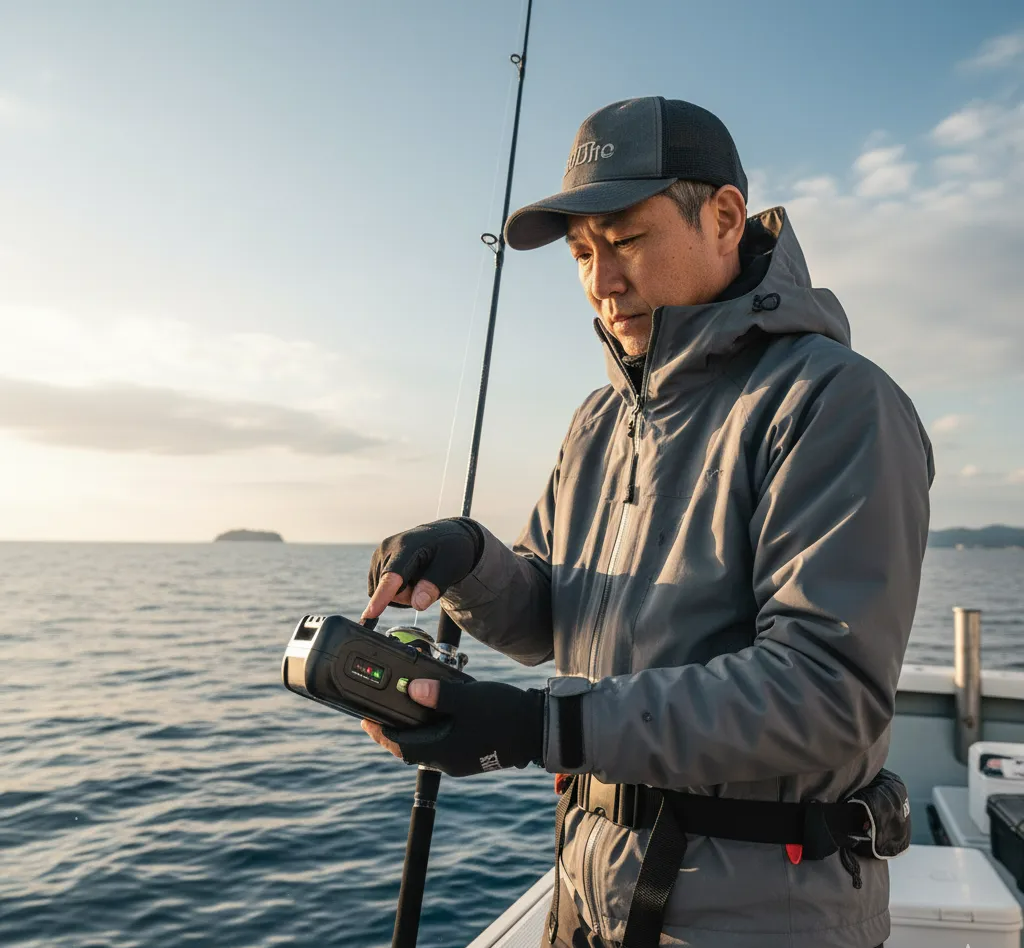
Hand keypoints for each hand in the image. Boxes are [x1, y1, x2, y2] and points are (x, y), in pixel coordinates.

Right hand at [361, 518, 483, 621]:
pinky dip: (395, 590)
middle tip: (427, 582)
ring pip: (381, 592)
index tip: (370, 613)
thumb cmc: (449, 550)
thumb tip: (418, 604)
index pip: (393, 575)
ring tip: (419, 577)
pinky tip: (408, 577)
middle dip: (407, 596)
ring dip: (401, 593)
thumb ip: (433, 585)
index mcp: (406, 546)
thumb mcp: (450, 567)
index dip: (382, 596)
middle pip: (388, 592)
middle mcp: (387, 548)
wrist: (443, 537)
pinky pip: (379, 589)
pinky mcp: (376, 562)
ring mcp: (379, 555)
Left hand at [361, 679, 544, 777]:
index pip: (401, 746)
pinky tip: (436, 715)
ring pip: (427, 747)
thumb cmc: (504, 714)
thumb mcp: (468, 698)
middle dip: (394, 733)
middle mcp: (449, 760)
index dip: (381, 733)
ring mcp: (462, 759)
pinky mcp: (473, 753)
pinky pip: (443, 744)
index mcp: (443, 750)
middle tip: (380, 716)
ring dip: (413, 732)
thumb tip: (411, 688)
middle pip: (411, 749)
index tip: (366, 720)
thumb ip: (438, 694)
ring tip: (405, 712)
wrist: (539, 729)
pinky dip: (432, 731)